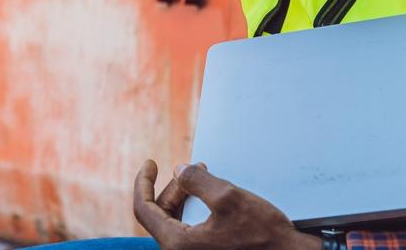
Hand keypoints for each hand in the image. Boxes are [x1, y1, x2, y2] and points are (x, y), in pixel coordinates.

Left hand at [133, 160, 321, 249]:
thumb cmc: (262, 234)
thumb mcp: (227, 197)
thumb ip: (196, 180)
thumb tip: (178, 171)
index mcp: (178, 244)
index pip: (144, 209)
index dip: (143, 182)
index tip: (151, 163)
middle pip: (160, 213)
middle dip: (174, 186)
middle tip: (194, 168)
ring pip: (175, 220)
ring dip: (184, 195)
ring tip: (202, 175)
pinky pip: (188, 228)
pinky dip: (193, 208)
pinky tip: (208, 194)